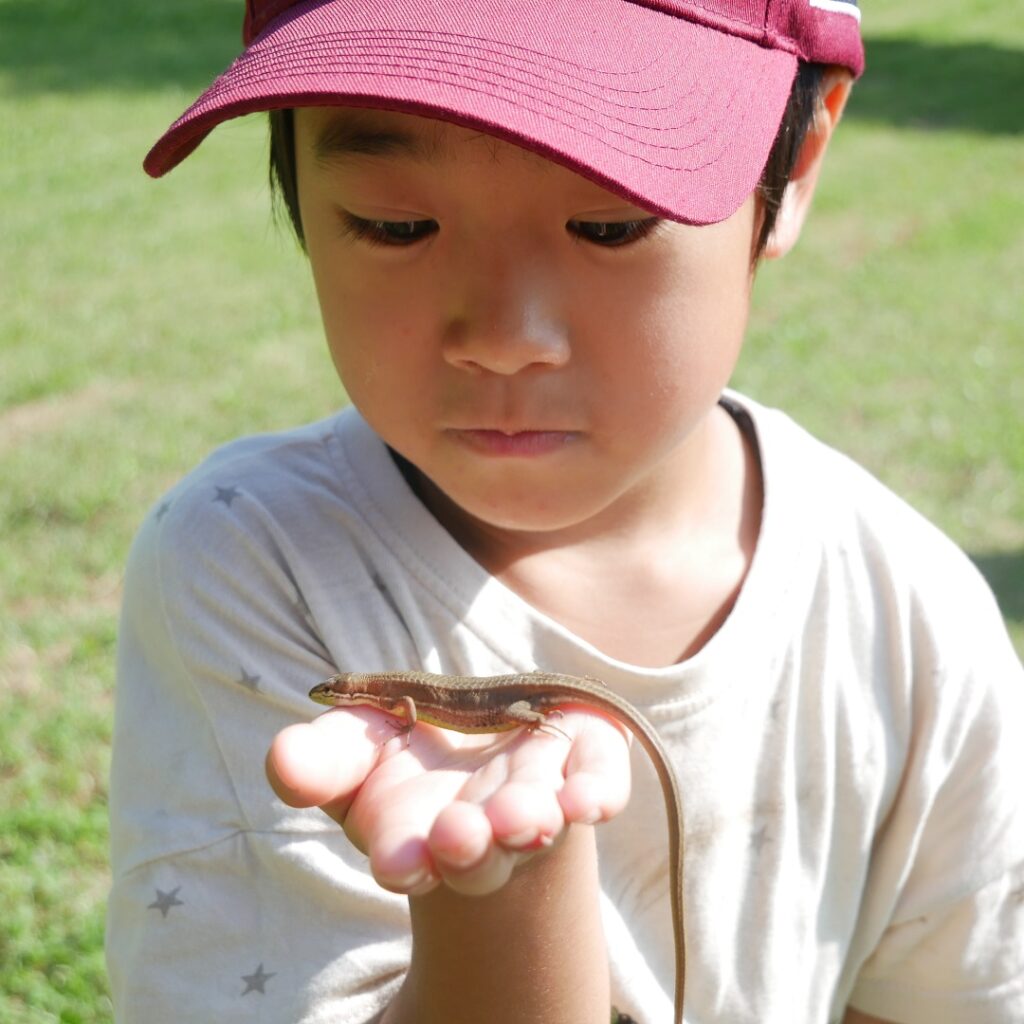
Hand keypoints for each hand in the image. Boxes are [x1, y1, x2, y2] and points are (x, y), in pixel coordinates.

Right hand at [266, 705, 632, 896]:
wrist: (491, 736)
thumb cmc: (415, 756)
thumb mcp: (355, 749)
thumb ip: (321, 760)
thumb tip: (283, 761)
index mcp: (419, 832)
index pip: (409, 857)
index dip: (405, 859)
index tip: (400, 861)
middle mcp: (482, 822)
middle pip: (481, 849)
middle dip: (470, 846)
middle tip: (460, 837)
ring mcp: (538, 789)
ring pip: (537, 815)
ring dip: (528, 819)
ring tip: (522, 819)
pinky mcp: (584, 755)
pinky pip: (602, 777)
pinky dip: (599, 790)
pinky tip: (590, 803)